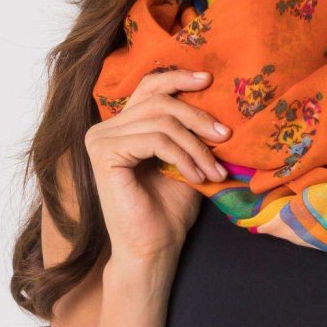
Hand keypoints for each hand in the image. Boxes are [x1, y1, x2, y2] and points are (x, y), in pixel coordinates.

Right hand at [85, 68, 231, 263]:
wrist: (155, 248)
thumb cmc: (170, 210)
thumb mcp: (186, 159)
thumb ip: (189, 129)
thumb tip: (215, 95)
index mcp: (122, 126)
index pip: (149, 88)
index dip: (178, 78)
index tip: (208, 79)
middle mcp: (105, 129)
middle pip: (159, 101)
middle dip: (198, 117)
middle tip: (225, 136)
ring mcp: (100, 139)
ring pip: (162, 122)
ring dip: (196, 146)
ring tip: (215, 171)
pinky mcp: (104, 154)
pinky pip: (155, 140)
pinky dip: (183, 157)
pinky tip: (197, 177)